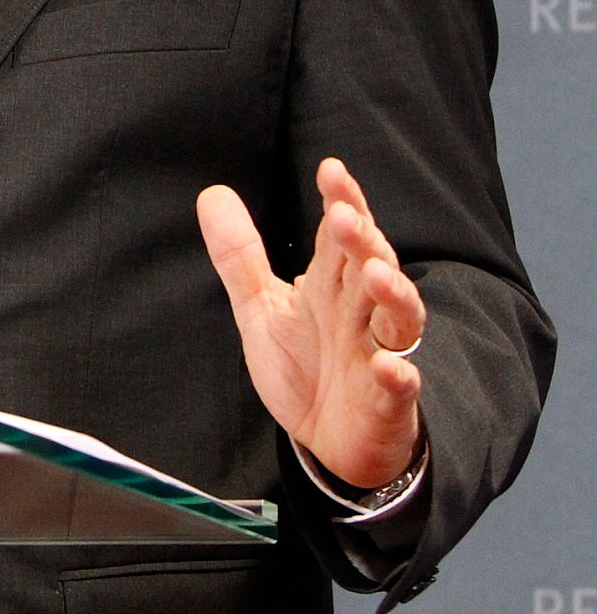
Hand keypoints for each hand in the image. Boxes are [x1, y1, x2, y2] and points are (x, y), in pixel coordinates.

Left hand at [197, 157, 424, 489]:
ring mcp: (379, 353)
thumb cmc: (304, 368)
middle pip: (370, 266)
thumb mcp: (261, 309)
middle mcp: (360, 312)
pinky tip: (388, 365)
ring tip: (375, 274)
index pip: (339, 236)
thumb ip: (240, 256)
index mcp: (330, 285)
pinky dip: (398, 374)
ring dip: (392, 295)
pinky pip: (400, 385)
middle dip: (362, 241)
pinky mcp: (388, 400)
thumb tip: (212, 193)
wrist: (329, 443)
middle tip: (343, 217)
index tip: (331, 170)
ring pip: (397, 318)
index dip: (341, 202)